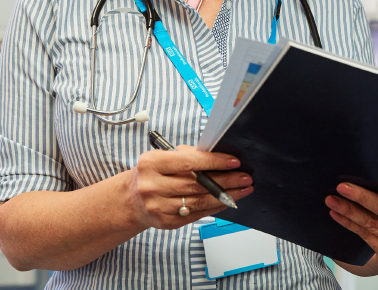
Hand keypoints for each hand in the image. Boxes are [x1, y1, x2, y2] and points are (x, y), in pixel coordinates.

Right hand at [128, 145, 253, 230]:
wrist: (132, 200)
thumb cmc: (153, 174)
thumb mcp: (164, 157)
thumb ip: (189, 155)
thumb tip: (220, 158)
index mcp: (151, 163)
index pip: (189, 162)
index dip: (214, 162)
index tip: (234, 162)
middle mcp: (152, 186)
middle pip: (197, 184)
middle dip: (226, 181)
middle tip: (245, 177)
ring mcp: (158, 206)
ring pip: (199, 202)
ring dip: (225, 196)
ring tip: (243, 190)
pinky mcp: (166, 222)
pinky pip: (197, 214)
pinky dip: (215, 208)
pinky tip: (227, 201)